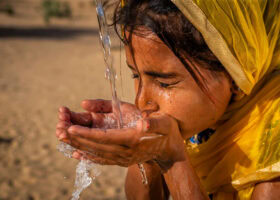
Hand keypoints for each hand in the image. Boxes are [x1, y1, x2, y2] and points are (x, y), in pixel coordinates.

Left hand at [57, 100, 185, 169]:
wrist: (169, 151)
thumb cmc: (167, 132)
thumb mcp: (165, 123)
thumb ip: (155, 123)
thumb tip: (145, 123)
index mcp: (133, 140)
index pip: (106, 138)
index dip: (87, 134)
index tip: (71, 129)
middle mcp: (125, 152)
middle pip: (96, 146)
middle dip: (77, 139)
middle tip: (59, 131)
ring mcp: (123, 158)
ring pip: (96, 154)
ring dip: (79, 147)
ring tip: (63, 140)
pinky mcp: (121, 160)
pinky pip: (101, 160)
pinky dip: (88, 157)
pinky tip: (77, 155)